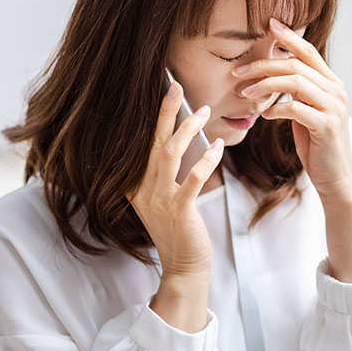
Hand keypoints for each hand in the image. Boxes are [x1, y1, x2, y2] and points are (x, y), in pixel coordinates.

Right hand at [126, 81, 223, 278]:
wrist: (183, 264)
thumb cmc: (177, 226)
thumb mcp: (162, 196)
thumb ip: (164, 170)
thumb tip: (181, 135)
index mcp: (133, 183)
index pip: (139, 143)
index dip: (150, 117)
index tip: (160, 92)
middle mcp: (141, 188)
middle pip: (151, 141)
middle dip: (164, 111)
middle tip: (175, 86)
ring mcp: (159, 199)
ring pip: (169, 153)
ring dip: (187, 128)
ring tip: (203, 110)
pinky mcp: (180, 209)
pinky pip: (194, 176)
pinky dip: (207, 158)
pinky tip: (218, 146)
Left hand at [232, 18, 351, 199]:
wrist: (336, 177)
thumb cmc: (317, 144)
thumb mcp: (306, 112)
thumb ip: (296, 92)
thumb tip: (271, 76)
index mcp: (331, 83)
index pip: (308, 52)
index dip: (288, 36)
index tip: (268, 25)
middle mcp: (336, 90)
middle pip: (296, 64)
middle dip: (264, 64)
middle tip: (239, 72)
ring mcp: (333, 107)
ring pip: (296, 82)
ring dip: (265, 85)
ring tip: (246, 94)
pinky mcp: (326, 126)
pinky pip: (296, 108)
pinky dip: (276, 108)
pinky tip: (264, 115)